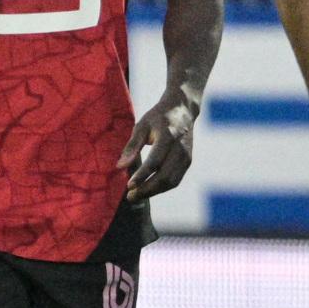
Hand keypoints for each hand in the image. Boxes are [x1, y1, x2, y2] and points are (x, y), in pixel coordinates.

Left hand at [119, 86, 201, 201]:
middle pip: (165, 176)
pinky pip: (175, 180)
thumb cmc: (158, 118)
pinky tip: (148, 189)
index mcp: (168, 137)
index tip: (128, 186)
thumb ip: (132, 146)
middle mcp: (180, 149)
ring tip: (136, 196)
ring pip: (171, 181)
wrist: (183, 111)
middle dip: (147, 189)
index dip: (142, 175)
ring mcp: (186, 157)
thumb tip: (120, 166)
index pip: (154, 161)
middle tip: (130, 196)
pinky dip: (161, 188)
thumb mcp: (141, 126)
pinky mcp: (188, 162)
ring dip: (154, 192)